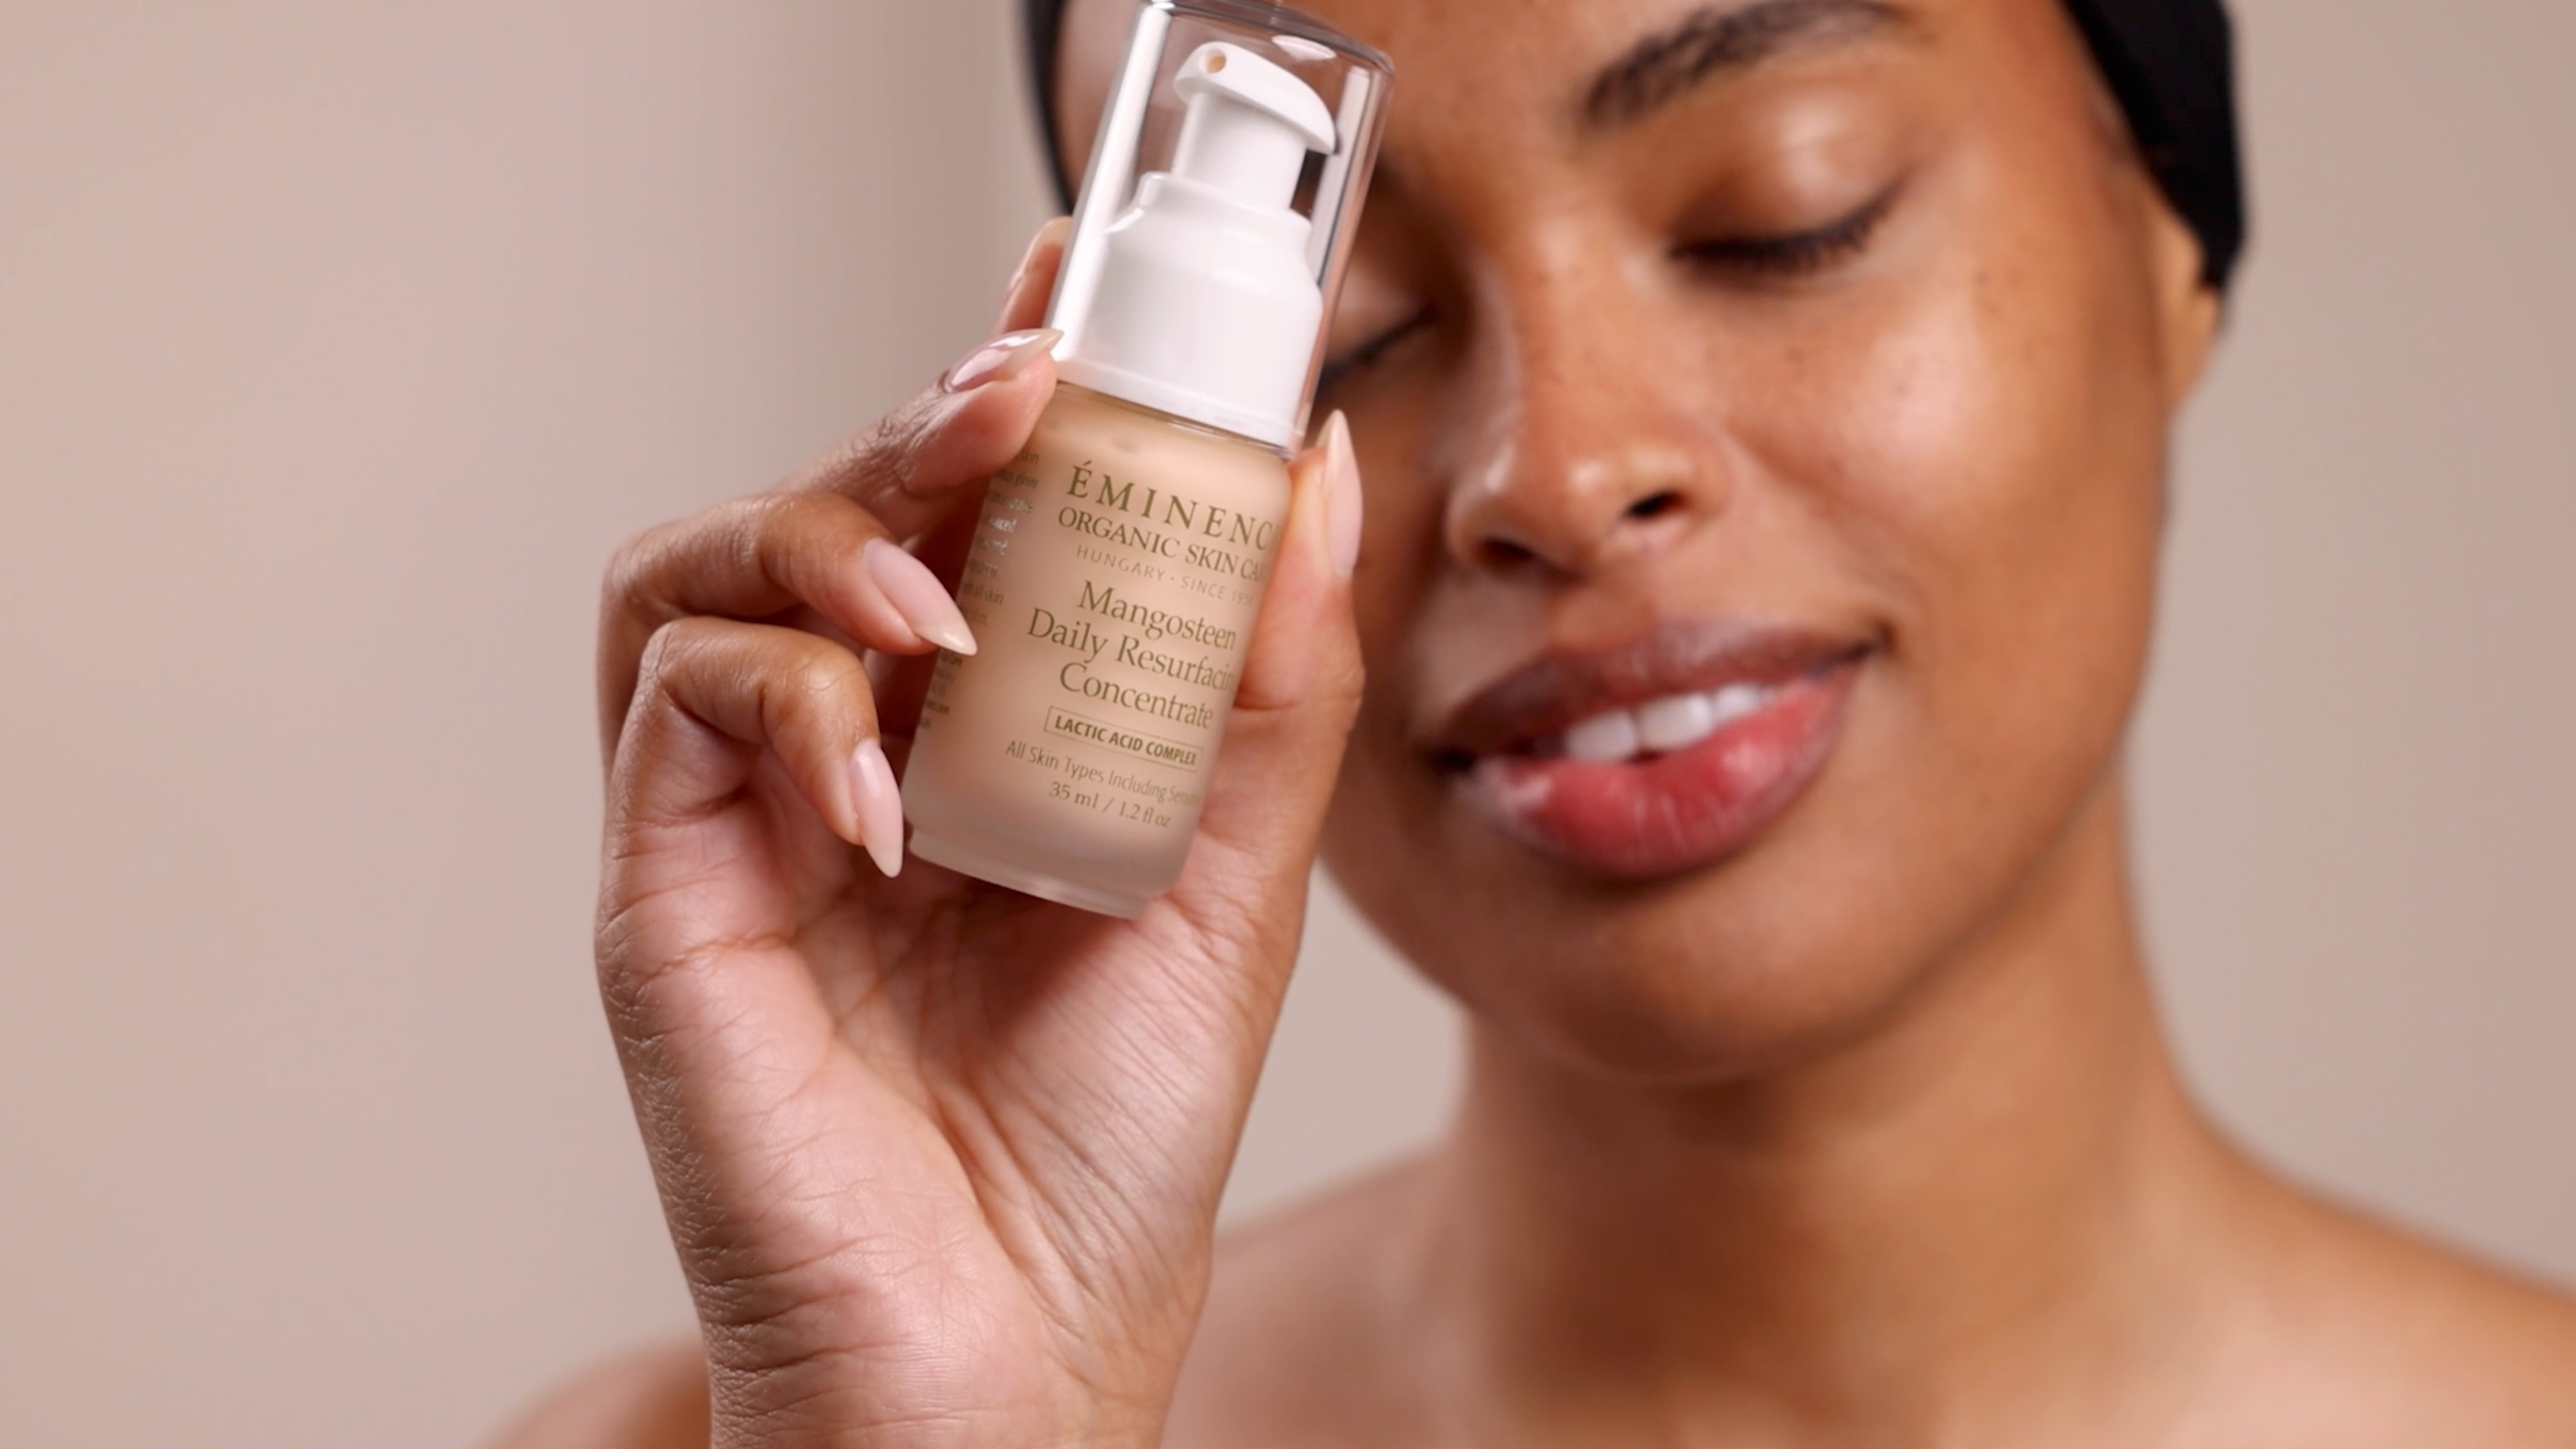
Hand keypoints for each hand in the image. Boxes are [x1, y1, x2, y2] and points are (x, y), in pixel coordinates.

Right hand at [592, 220, 1366, 1448]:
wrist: (1013, 1350)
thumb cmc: (1104, 1147)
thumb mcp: (1234, 886)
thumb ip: (1265, 688)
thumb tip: (1313, 476)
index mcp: (974, 740)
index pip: (965, 511)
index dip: (1000, 381)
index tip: (1076, 284)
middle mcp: (848, 754)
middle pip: (831, 503)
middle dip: (919, 420)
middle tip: (1024, 385)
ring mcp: (741, 815)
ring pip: (703, 566)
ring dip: (825, 529)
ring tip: (942, 589)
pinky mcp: (663, 887)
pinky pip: (671, 706)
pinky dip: (782, 695)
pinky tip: (889, 779)